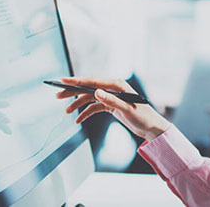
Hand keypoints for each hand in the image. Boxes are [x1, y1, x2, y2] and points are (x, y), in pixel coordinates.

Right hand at [56, 77, 170, 140]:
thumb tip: (96, 92)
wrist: (151, 127)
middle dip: (73, 92)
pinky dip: (86, 112)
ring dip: (78, 104)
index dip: (77, 81)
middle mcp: (112, 89)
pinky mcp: (111, 105)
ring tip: (66, 111)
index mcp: (117, 85)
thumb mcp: (127, 109)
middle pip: (88, 88)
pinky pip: (94, 107)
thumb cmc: (143, 117)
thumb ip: (111, 101)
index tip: (63, 80)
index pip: (93, 81)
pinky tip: (78, 119)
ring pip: (90, 98)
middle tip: (58, 95)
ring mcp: (111, 97)